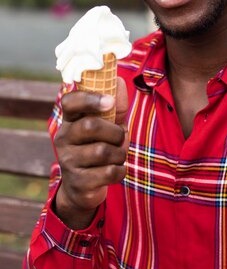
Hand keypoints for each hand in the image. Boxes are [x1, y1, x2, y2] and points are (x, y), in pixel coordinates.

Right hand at [54, 76, 128, 229]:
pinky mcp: (78, 182)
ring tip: (117, 156)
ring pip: (103, 151)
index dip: (90, 98)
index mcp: (70, 121)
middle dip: (115, 132)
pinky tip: (115, 170)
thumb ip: (115, 106)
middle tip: (120, 138)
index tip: (109, 102)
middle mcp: (64, 139)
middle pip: (90, 125)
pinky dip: (120, 170)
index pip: (70, 102)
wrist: (82, 188)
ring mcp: (68, 161)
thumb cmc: (98, 148)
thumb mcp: (108, 126)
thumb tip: (118, 80)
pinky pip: (109, 172)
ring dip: (120, 153)